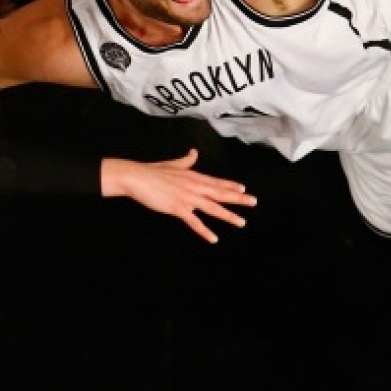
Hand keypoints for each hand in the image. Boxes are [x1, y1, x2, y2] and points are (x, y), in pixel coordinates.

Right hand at [102, 149, 256, 243]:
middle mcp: (194, 186)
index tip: (244, 189)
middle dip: (238, 199)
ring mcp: (187, 198)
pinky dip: (205, 231)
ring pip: (212, 208)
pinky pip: (194, 222)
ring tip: (241, 222)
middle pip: (220, 193)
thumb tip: (194, 152)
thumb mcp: (173, 164)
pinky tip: (214, 239)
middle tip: (253, 202)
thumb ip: (186, 160)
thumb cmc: (152, 171)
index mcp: (193, 176)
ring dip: (228, 215)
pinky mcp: (178, 208)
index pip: (216, 182)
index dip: (231, 186)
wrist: (137, 177)